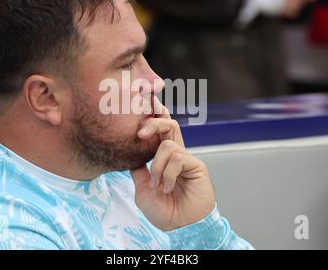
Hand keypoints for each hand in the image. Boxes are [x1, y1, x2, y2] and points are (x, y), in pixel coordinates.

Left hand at [130, 98, 215, 230]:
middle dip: (154, 121)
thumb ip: (139, 170)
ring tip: (159, 185)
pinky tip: (168, 187)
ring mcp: (186, 158)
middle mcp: (176, 154)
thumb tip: (131, 155)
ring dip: (157, 166)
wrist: (180, 226)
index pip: (159, 132)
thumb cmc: (163, 210)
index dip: (154, 116)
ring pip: (168, 143)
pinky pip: (177, 157)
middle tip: (141, 132)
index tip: (145, 101)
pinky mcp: (196, 165)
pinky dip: (168, 174)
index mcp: (162, 158)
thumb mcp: (142, 189)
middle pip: (168, 124)